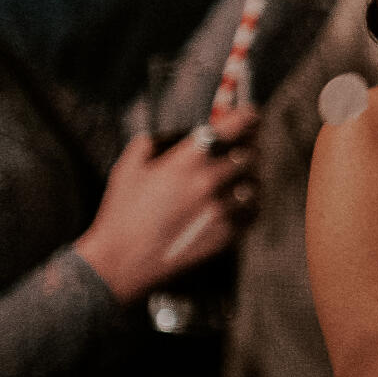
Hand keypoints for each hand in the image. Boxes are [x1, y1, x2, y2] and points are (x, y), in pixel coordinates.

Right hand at [75, 116, 257, 300]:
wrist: (122, 262)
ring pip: (255, 184)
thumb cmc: (122, 214)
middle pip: (251, 155)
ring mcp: (222, 210)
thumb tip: (176, 134)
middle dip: (248, 149)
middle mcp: (210, 182)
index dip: (248, 117)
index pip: (233, 128)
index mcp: (187, 161)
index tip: (252, 114)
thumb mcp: (128, 168)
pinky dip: (248, 205)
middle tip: (243, 149)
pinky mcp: (228, 234)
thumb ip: (153, 142)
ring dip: (248, 179)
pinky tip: (235, 204)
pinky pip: (253, 211)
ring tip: (236, 180)